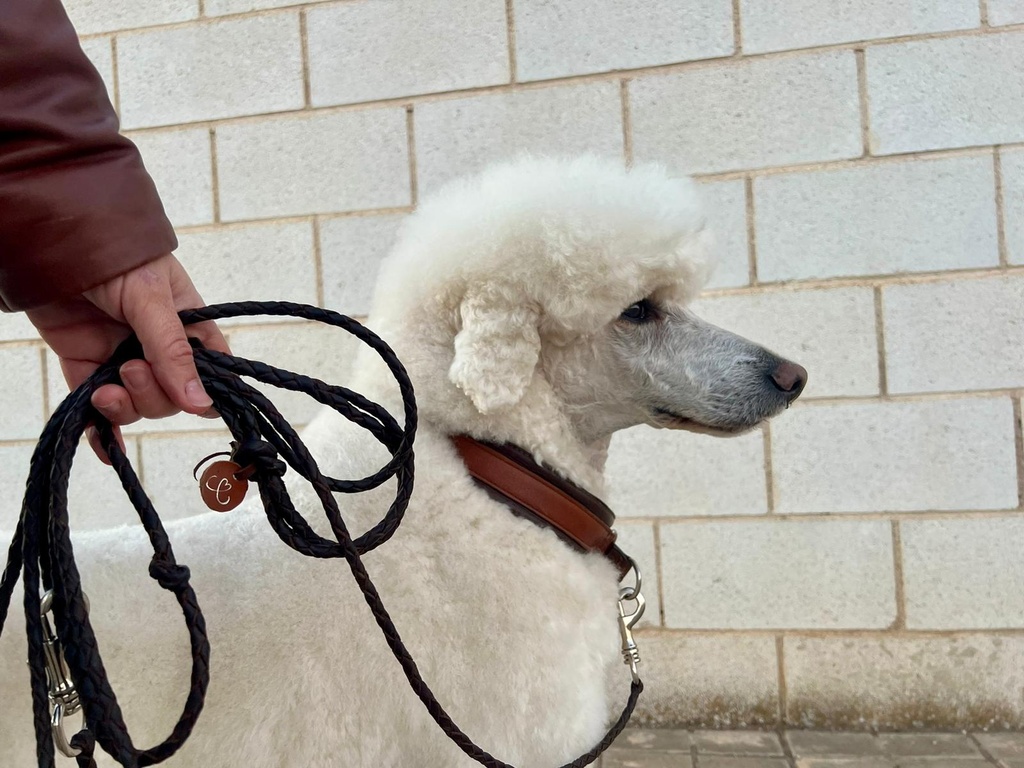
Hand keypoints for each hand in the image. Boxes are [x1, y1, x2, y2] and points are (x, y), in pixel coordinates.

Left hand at [26, 254, 229, 460]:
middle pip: (171, 398)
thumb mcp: (151, 299)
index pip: (212, 371)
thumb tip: (200, 404)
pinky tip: (108, 450)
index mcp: (189, 327)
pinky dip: (103, 433)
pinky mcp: (87, 369)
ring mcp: (123, 360)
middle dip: (152, 394)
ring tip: (106, 387)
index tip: (195, 404)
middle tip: (131, 368)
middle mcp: (159, 349)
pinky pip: (100, 411)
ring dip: (125, 407)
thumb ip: (172, 352)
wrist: (53, 243)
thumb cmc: (116, 258)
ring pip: (137, 406)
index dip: (207, 393)